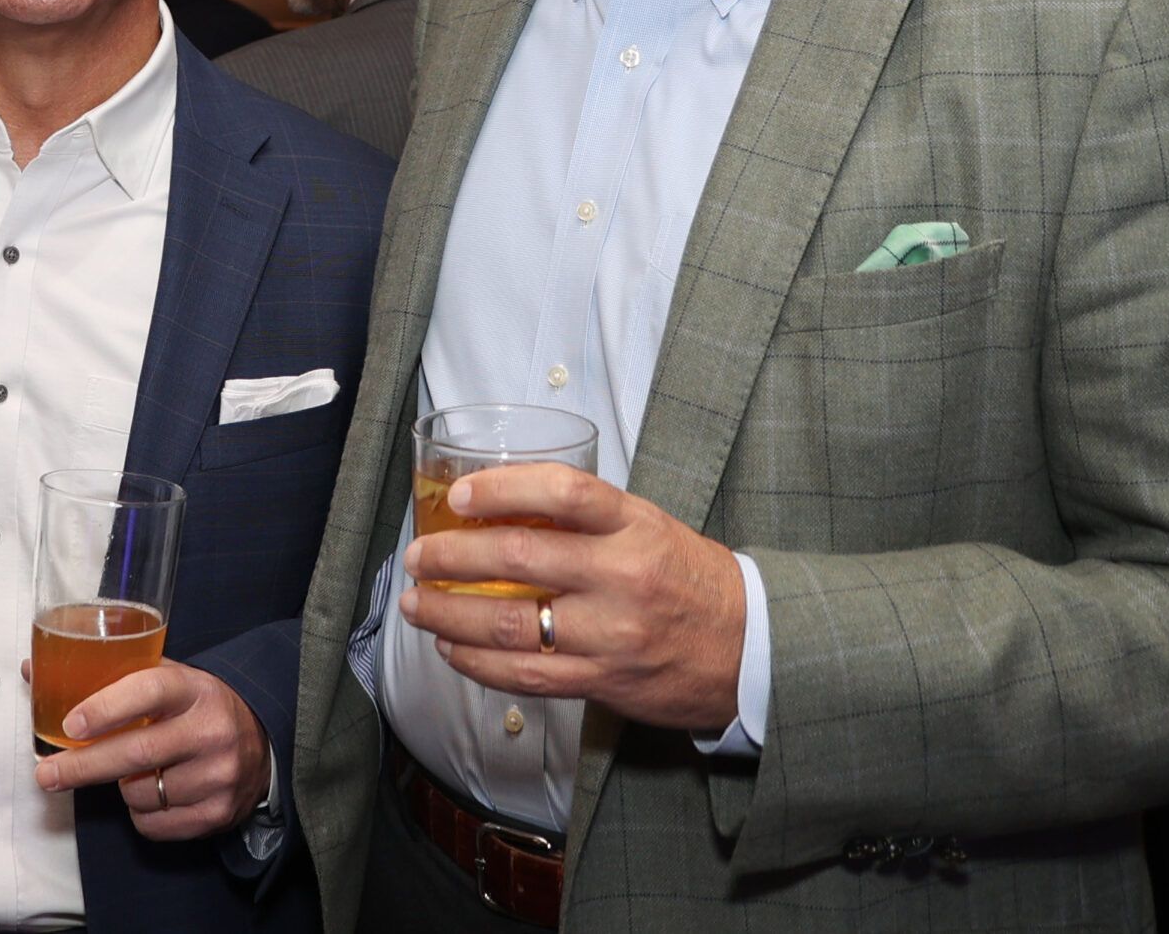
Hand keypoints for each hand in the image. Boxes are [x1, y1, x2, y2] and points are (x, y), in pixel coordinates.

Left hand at [31, 658, 272, 841]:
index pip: (147, 691)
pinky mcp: (218, 813)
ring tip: (134, 771)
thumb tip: (33, 670)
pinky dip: (140, 812)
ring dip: (120, 786)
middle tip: (47, 774)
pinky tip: (154, 792)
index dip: (105, 708)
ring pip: (139, 793)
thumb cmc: (197, 708)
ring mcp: (218, 775)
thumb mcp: (169, 679)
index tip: (70, 724)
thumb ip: (110, 674)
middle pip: (135, 752)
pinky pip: (153, 823)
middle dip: (82, 766)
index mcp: (194, 689)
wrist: (262, 745)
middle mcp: (210, 731)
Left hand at [400, 463, 745, 732]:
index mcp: (636, 525)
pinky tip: (451, 649)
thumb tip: (500, 504)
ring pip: (509, 624)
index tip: (459, 495)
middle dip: (452, 557)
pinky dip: (477, 662)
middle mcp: (622, 576)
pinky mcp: (602, 681)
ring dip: (449, 614)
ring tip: (417, 603)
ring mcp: (611, 634)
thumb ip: (586, 518)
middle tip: (418, 555)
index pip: (563, 492)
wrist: (751, 650)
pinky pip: (524, 675)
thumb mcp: (649, 527)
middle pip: (520, 558)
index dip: (503, 488)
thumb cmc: (689, 579)